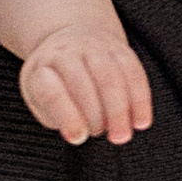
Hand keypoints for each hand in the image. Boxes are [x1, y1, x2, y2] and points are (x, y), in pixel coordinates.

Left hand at [18, 26, 153, 145]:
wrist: (68, 42)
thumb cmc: (54, 83)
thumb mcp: (41, 101)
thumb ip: (56, 117)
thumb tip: (77, 134)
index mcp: (41, 69)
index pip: (51, 91)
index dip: (67, 116)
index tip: (78, 138)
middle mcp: (66, 53)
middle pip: (83, 82)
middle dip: (98, 116)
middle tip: (106, 138)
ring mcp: (93, 47)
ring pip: (110, 75)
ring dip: (119, 110)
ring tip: (123, 136)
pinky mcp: (119, 48)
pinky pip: (133, 71)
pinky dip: (140, 99)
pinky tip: (141, 122)